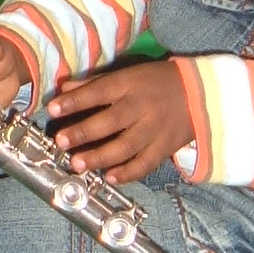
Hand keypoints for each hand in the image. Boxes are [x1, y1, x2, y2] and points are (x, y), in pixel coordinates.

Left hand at [47, 60, 190, 186]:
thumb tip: (63, 88)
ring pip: (126, 147)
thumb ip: (95, 83)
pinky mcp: (165, 147)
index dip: (75, 101)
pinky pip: (145, 163)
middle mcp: (142, 107)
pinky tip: (110, 177)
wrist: (201, 94)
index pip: (99, 92)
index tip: (53, 109)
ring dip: (100, 157)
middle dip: (83, 133)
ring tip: (77, 164)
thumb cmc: (156, 82)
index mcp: (130, 85)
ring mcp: (155, 129)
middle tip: (61, 142)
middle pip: (110, 122)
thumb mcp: (128, 75)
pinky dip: (128, 172)